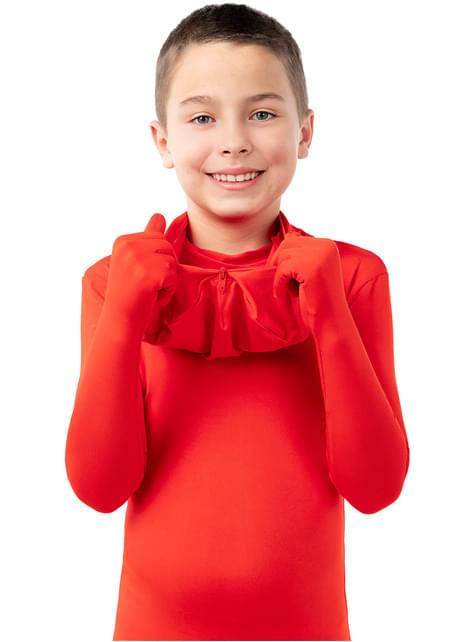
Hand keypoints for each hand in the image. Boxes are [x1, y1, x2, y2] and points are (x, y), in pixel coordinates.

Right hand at [103, 213, 178, 333]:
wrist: (119, 320)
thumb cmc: (130, 294)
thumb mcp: (135, 262)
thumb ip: (147, 239)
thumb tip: (160, 215)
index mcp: (123, 240)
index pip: (157, 235)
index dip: (157, 258)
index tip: (140, 274)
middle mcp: (128, 245)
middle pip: (167, 245)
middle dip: (165, 266)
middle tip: (147, 284)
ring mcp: (137, 258)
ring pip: (172, 260)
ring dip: (168, 279)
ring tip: (149, 290)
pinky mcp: (149, 273)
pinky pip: (174, 276)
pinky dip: (168, 290)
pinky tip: (152, 297)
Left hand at [269, 233, 347, 329]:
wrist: (330, 320)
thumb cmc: (318, 298)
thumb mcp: (312, 270)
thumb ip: (303, 253)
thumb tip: (288, 235)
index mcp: (328, 244)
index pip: (294, 240)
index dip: (286, 259)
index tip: (293, 278)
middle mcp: (326, 246)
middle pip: (287, 245)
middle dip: (281, 264)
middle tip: (285, 283)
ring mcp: (319, 256)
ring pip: (282, 256)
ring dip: (281, 275)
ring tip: (292, 289)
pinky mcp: (309, 268)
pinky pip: (281, 270)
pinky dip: (278, 284)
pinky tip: (284, 295)